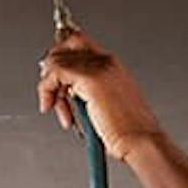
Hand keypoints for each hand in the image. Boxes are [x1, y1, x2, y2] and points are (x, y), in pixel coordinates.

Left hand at [37, 27, 163, 160]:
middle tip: (49, 91)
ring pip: (57, 59)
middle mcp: (107, 62)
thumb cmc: (128, 133)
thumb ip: (87, 93)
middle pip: (66, 45)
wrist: (141, 142)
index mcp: (113, 66)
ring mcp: (100, 68)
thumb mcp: (106, 106)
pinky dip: (46, 89)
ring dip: (48, 85)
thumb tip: (66, 91)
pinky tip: (52, 106)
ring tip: (56, 108)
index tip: (55, 81)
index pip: (79, 44)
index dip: (61, 59)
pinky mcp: (91, 79)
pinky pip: (55, 72)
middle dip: (51, 68)